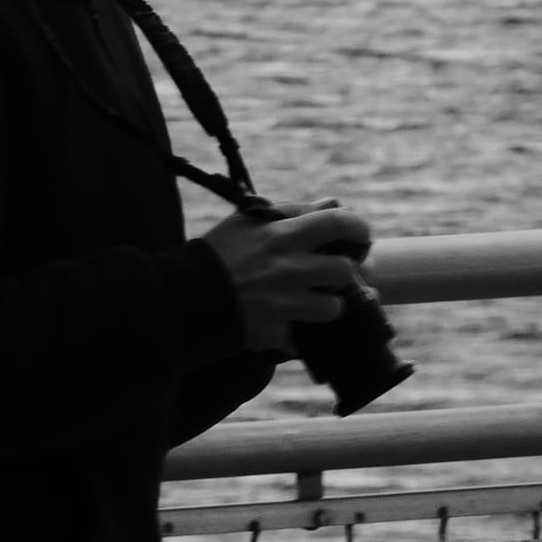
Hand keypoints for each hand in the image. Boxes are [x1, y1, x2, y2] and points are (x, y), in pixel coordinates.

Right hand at [205, 203, 374, 356]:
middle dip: (343, 274)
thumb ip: (289, 211)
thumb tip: (330, 203)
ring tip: (310, 304)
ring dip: (326, 306)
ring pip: (333, 308)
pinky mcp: (275, 334)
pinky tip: (284, 326)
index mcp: (283, 235)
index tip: (360, 236)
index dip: (359, 229)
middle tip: (333, 276)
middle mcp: (290, 269)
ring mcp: (284, 304)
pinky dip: (298, 334)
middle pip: (345, 270)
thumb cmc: (215, 256)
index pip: (340, 223)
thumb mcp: (246, 222)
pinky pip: (304, 338)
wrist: (181, 299)